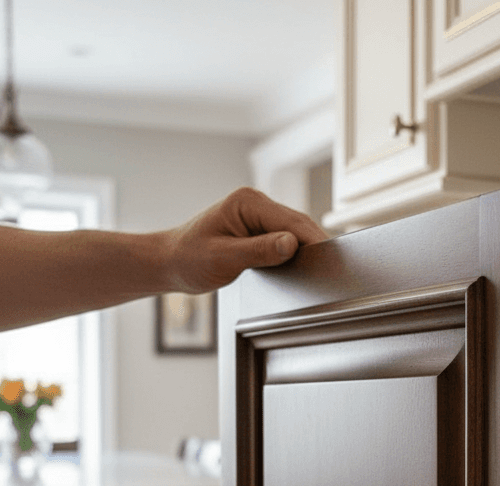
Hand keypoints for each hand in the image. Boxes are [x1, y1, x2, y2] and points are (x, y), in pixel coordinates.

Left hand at [163, 187, 328, 292]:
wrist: (170, 263)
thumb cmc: (188, 258)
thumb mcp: (223, 258)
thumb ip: (259, 251)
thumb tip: (291, 244)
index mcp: (247, 202)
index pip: (292, 220)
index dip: (312, 240)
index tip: (328, 259)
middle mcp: (255, 204)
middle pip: (298, 224)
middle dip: (313, 245)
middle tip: (330, 270)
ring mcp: (257, 216)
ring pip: (294, 232)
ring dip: (304, 249)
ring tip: (318, 269)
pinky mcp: (258, 230)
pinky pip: (284, 239)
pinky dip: (294, 252)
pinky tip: (299, 266)